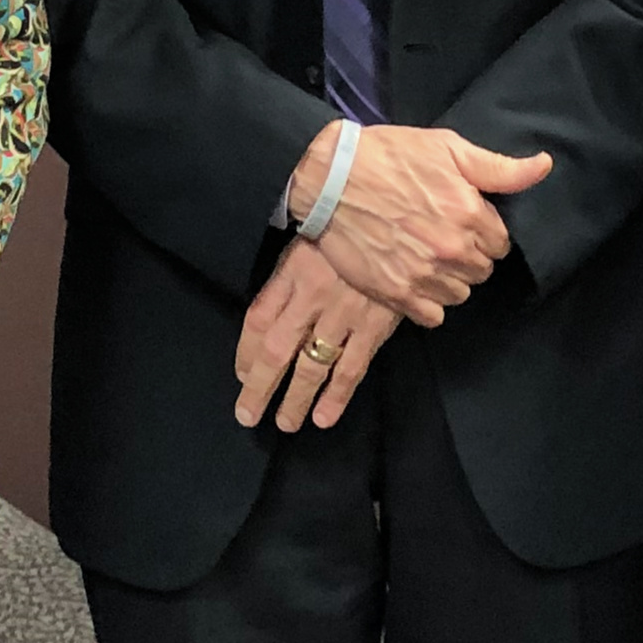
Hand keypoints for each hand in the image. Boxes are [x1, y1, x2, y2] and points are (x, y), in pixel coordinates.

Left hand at [233, 238, 398, 431]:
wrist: (402, 219)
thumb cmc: (350, 227)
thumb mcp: (311, 238)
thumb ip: (290, 274)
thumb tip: (269, 315)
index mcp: (292, 271)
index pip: (258, 319)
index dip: (245, 352)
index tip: (241, 374)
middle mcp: (312, 297)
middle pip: (276, 350)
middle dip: (260, 387)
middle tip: (248, 415)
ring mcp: (343, 314)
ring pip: (311, 366)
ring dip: (296, 399)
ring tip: (285, 424)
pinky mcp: (374, 326)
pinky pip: (351, 368)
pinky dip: (337, 396)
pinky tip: (324, 417)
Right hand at [291, 125, 549, 324]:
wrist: (330, 177)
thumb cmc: (389, 156)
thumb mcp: (448, 148)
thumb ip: (499, 168)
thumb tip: (544, 166)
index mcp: (469, 212)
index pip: (501, 244)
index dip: (483, 233)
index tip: (461, 221)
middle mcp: (451, 248)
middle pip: (482, 271)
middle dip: (469, 256)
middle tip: (440, 237)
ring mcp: (423, 274)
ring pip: (460, 294)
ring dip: (449, 280)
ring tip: (425, 257)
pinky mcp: (396, 293)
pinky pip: (433, 316)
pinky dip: (427, 303)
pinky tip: (413, 278)